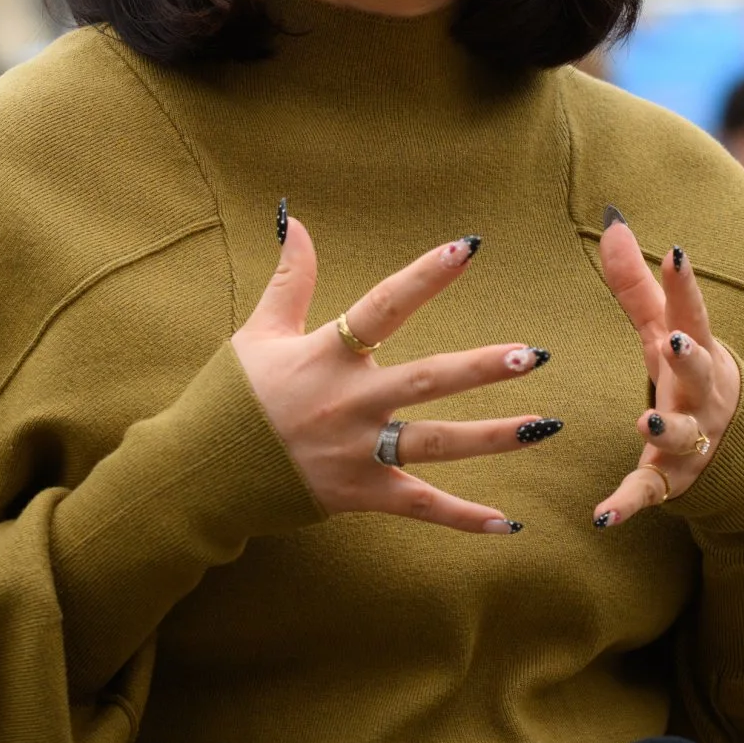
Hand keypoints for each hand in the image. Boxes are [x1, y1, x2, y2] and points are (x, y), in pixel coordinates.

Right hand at [234, 214, 560, 535]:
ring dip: (494, 436)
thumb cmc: (230, 399)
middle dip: (483, 368)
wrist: (198, 474)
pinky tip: (509, 523)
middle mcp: (349, 403)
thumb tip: (295, 219)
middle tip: (534, 354)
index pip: (384, 306)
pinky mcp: (360, 495)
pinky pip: (421, 507)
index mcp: (327, 355)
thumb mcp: (257, 332)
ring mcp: (358, 452)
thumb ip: (290, 279)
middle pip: (427, 381)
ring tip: (545, 425)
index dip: (426, 276)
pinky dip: (465, 518)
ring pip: (437, 443)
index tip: (468, 248)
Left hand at [590, 216, 740, 527]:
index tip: (675, 252)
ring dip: (664, 430)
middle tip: (674, 342)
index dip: (685, 284)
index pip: (693, 314)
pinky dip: (626, 505)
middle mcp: (701, 397)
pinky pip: (649, 492)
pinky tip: (602, 516)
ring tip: (644, 424)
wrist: (739, 456)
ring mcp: (691, 441)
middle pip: (700, 372)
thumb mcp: (664, 332)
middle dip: (689, 357)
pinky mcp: (671, 480)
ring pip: (682, 435)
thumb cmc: (688, 376)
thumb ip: (637, 283)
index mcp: (697, 354)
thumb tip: (613, 218)